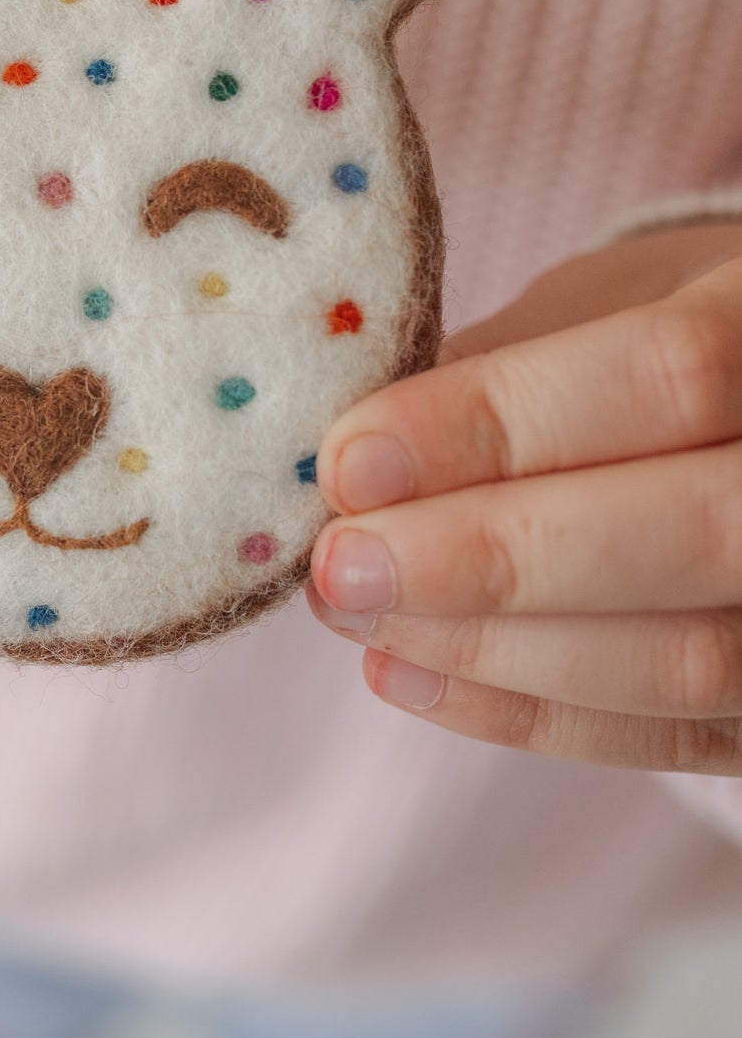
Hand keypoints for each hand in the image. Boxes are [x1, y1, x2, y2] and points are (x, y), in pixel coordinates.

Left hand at [306, 222, 741, 774]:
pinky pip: (674, 734)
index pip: (669, 376)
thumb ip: (502, 363)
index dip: (502, 423)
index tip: (351, 461)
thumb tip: (351, 455)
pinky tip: (407, 671)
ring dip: (494, 647)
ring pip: (690, 659)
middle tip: (341, 564)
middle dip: (492, 557)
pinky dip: (528, 712)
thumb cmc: (663, 333)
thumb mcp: (600, 304)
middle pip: (695, 532)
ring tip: (356, 613)